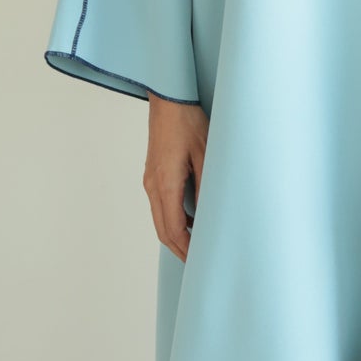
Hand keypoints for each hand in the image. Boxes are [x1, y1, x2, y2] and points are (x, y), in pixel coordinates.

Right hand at [142, 94, 208, 261]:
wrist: (169, 98)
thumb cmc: (188, 121)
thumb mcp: (206, 154)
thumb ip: (207, 187)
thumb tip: (210, 215)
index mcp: (165, 183)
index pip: (174, 229)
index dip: (187, 249)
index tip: (201, 260)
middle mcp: (153, 185)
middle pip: (163, 230)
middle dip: (180, 249)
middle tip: (198, 261)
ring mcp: (150, 179)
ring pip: (159, 218)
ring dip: (176, 234)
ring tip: (197, 244)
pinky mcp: (153, 173)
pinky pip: (160, 204)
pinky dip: (173, 219)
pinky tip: (191, 218)